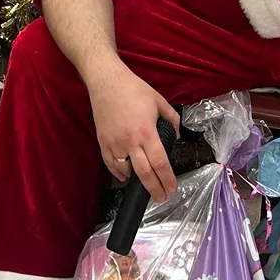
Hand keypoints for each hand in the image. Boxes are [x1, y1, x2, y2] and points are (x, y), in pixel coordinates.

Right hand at [87, 63, 180, 203]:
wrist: (106, 81)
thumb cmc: (133, 89)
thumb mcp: (159, 101)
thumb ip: (172, 119)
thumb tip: (176, 136)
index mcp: (147, 132)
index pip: (160, 163)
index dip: (167, 179)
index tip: (172, 188)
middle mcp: (130, 141)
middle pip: (144, 174)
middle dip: (154, 189)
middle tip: (160, 198)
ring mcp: (114, 143)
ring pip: (125, 172)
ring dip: (135, 182)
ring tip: (145, 186)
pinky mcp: (102, 142)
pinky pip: (110, 164)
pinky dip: (119, 173)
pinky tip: (125, 176)